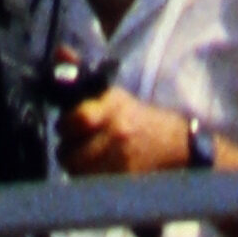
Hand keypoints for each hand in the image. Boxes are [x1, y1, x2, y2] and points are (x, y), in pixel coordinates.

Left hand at [62, 87, 197, 187]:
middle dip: (68, 151)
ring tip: (87, 161)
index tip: (67, 127)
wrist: (178, 145)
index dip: (65, 125)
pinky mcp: (125, 180)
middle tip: (75, 147)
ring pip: (78, 172)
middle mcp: (117, 132)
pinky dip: (90, 181)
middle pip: (69, 152)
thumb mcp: (114, 95)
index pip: (76, 118)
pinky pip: (93, 185)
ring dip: (77, 168)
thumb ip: (82, 75)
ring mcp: (122, 159)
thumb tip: (59, 51)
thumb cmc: (139, 119)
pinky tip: (99, 173)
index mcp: (113, 106)